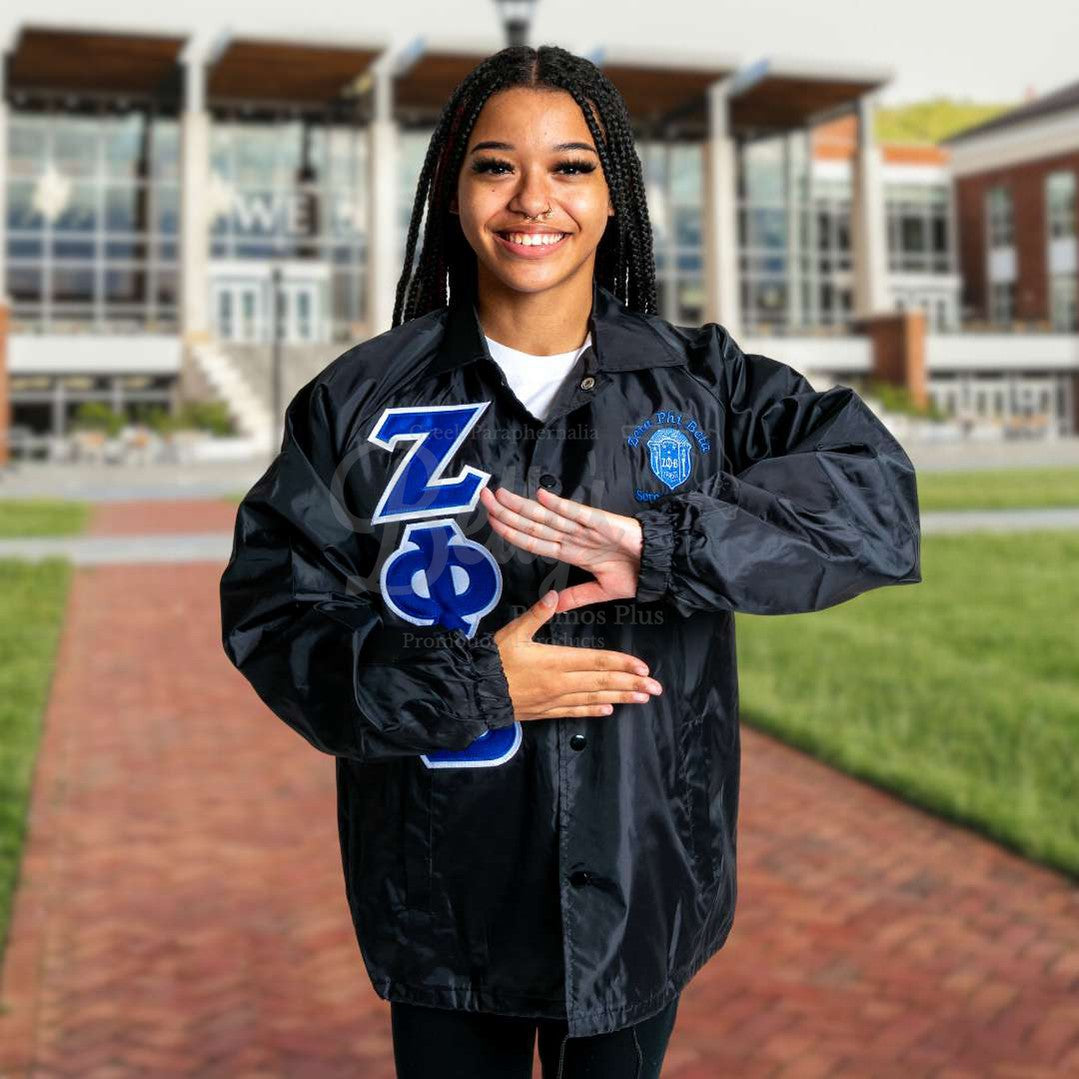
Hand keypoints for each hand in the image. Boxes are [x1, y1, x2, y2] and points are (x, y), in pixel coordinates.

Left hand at [479, 484, 642, 613]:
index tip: (491, 521)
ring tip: (501, 495)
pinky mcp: (604, 523)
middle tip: (482, 497)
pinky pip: (579, 514)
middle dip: (507, 512)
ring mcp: (585, 528)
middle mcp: (572, 536)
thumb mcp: (600, 591)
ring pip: (548, 517)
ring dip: (524, 506)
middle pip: (533, 524)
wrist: (660, 565)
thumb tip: (553, 606)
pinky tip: (543, 497)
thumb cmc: (634, 573)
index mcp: (571, 551)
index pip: (533, 540)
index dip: (511, 531)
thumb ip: (575, 596)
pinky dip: (561, 506)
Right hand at [494, 590, 662, 720]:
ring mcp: (554, 700)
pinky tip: (608, 709)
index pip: (596, 661)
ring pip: (594, 699)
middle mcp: (560, 682)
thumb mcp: (513, 632)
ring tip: (641, 699)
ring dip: (620, 698)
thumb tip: (555, 595)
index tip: (642, 666)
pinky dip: (593, 711)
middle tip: (655, 688)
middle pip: (602, 682)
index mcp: (555, 660)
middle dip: (631, 684)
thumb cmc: (493, 660)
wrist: (473, 692)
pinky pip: (574, 712)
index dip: (622, 663)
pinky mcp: (545, 712)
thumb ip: (536, 614)